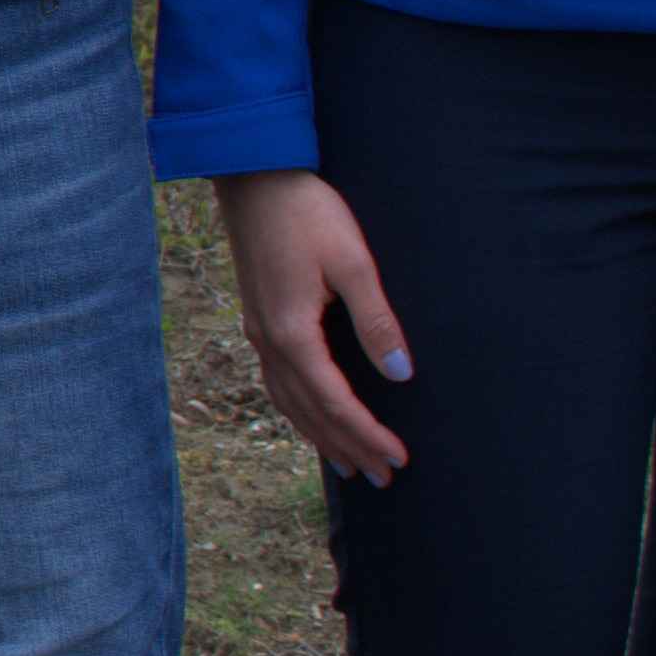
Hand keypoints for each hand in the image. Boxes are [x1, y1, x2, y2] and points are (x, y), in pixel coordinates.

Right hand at [219, 169, 414, 479]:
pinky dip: (299, 411)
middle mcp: (269, 342)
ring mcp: (259, 333)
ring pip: (288, 403)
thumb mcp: (353, 261)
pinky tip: (312, 417)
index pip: (335, 402)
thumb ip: (376, 320)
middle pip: (310, 412)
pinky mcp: (259, 320)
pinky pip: (278, 384)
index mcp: (293, 333)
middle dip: (348, 447)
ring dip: (320, 436)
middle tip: (383, 478)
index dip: (368, 434)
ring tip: (349, 465)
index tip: (399, 458)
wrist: (255, 177)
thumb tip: (400, 375)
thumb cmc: (308, 212)